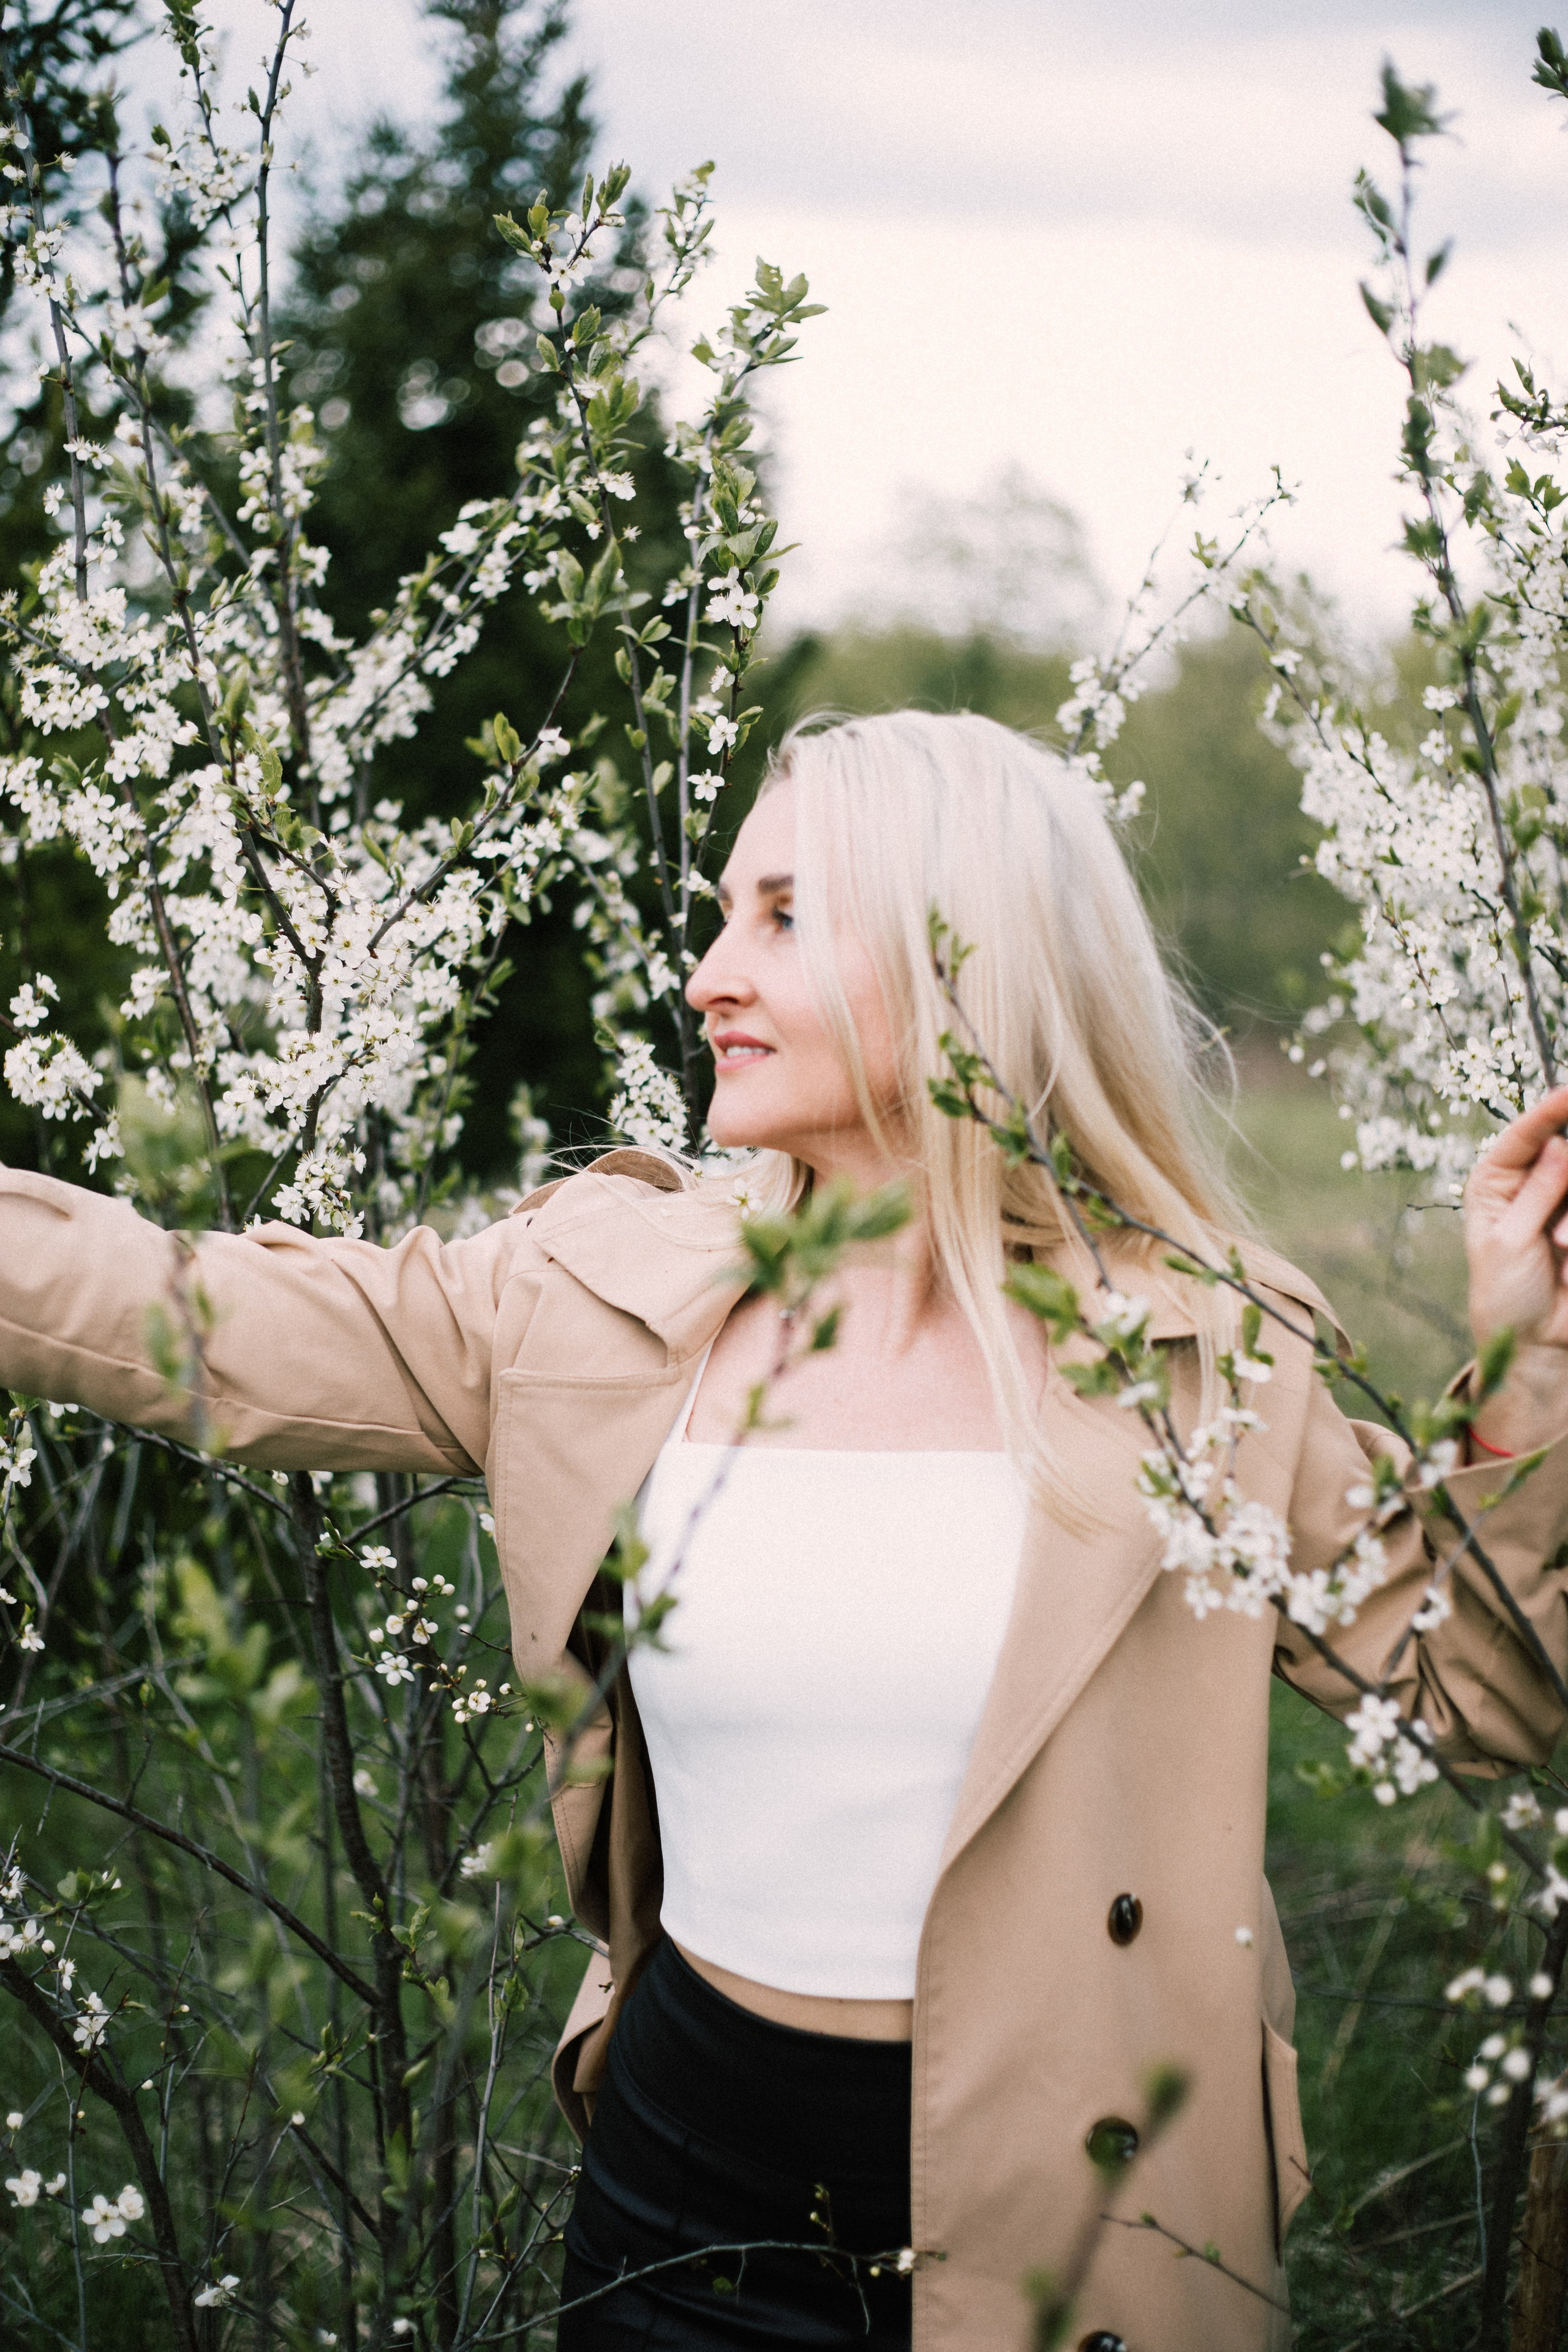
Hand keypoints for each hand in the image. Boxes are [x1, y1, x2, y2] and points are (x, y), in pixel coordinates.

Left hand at [1465, 1082, 1567, 1452]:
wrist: (1535, 1347)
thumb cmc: (1506, 1295)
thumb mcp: (1510, 1242)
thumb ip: (1537, 1192)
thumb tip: (1557, 1146)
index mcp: (1496, 1183)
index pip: (1525, 1133)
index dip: (1549, 1111)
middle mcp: (1532, 1186)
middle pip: (1564, 1151)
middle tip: (1558, 1233)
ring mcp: (1564, 1205)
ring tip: (1563, 1250)